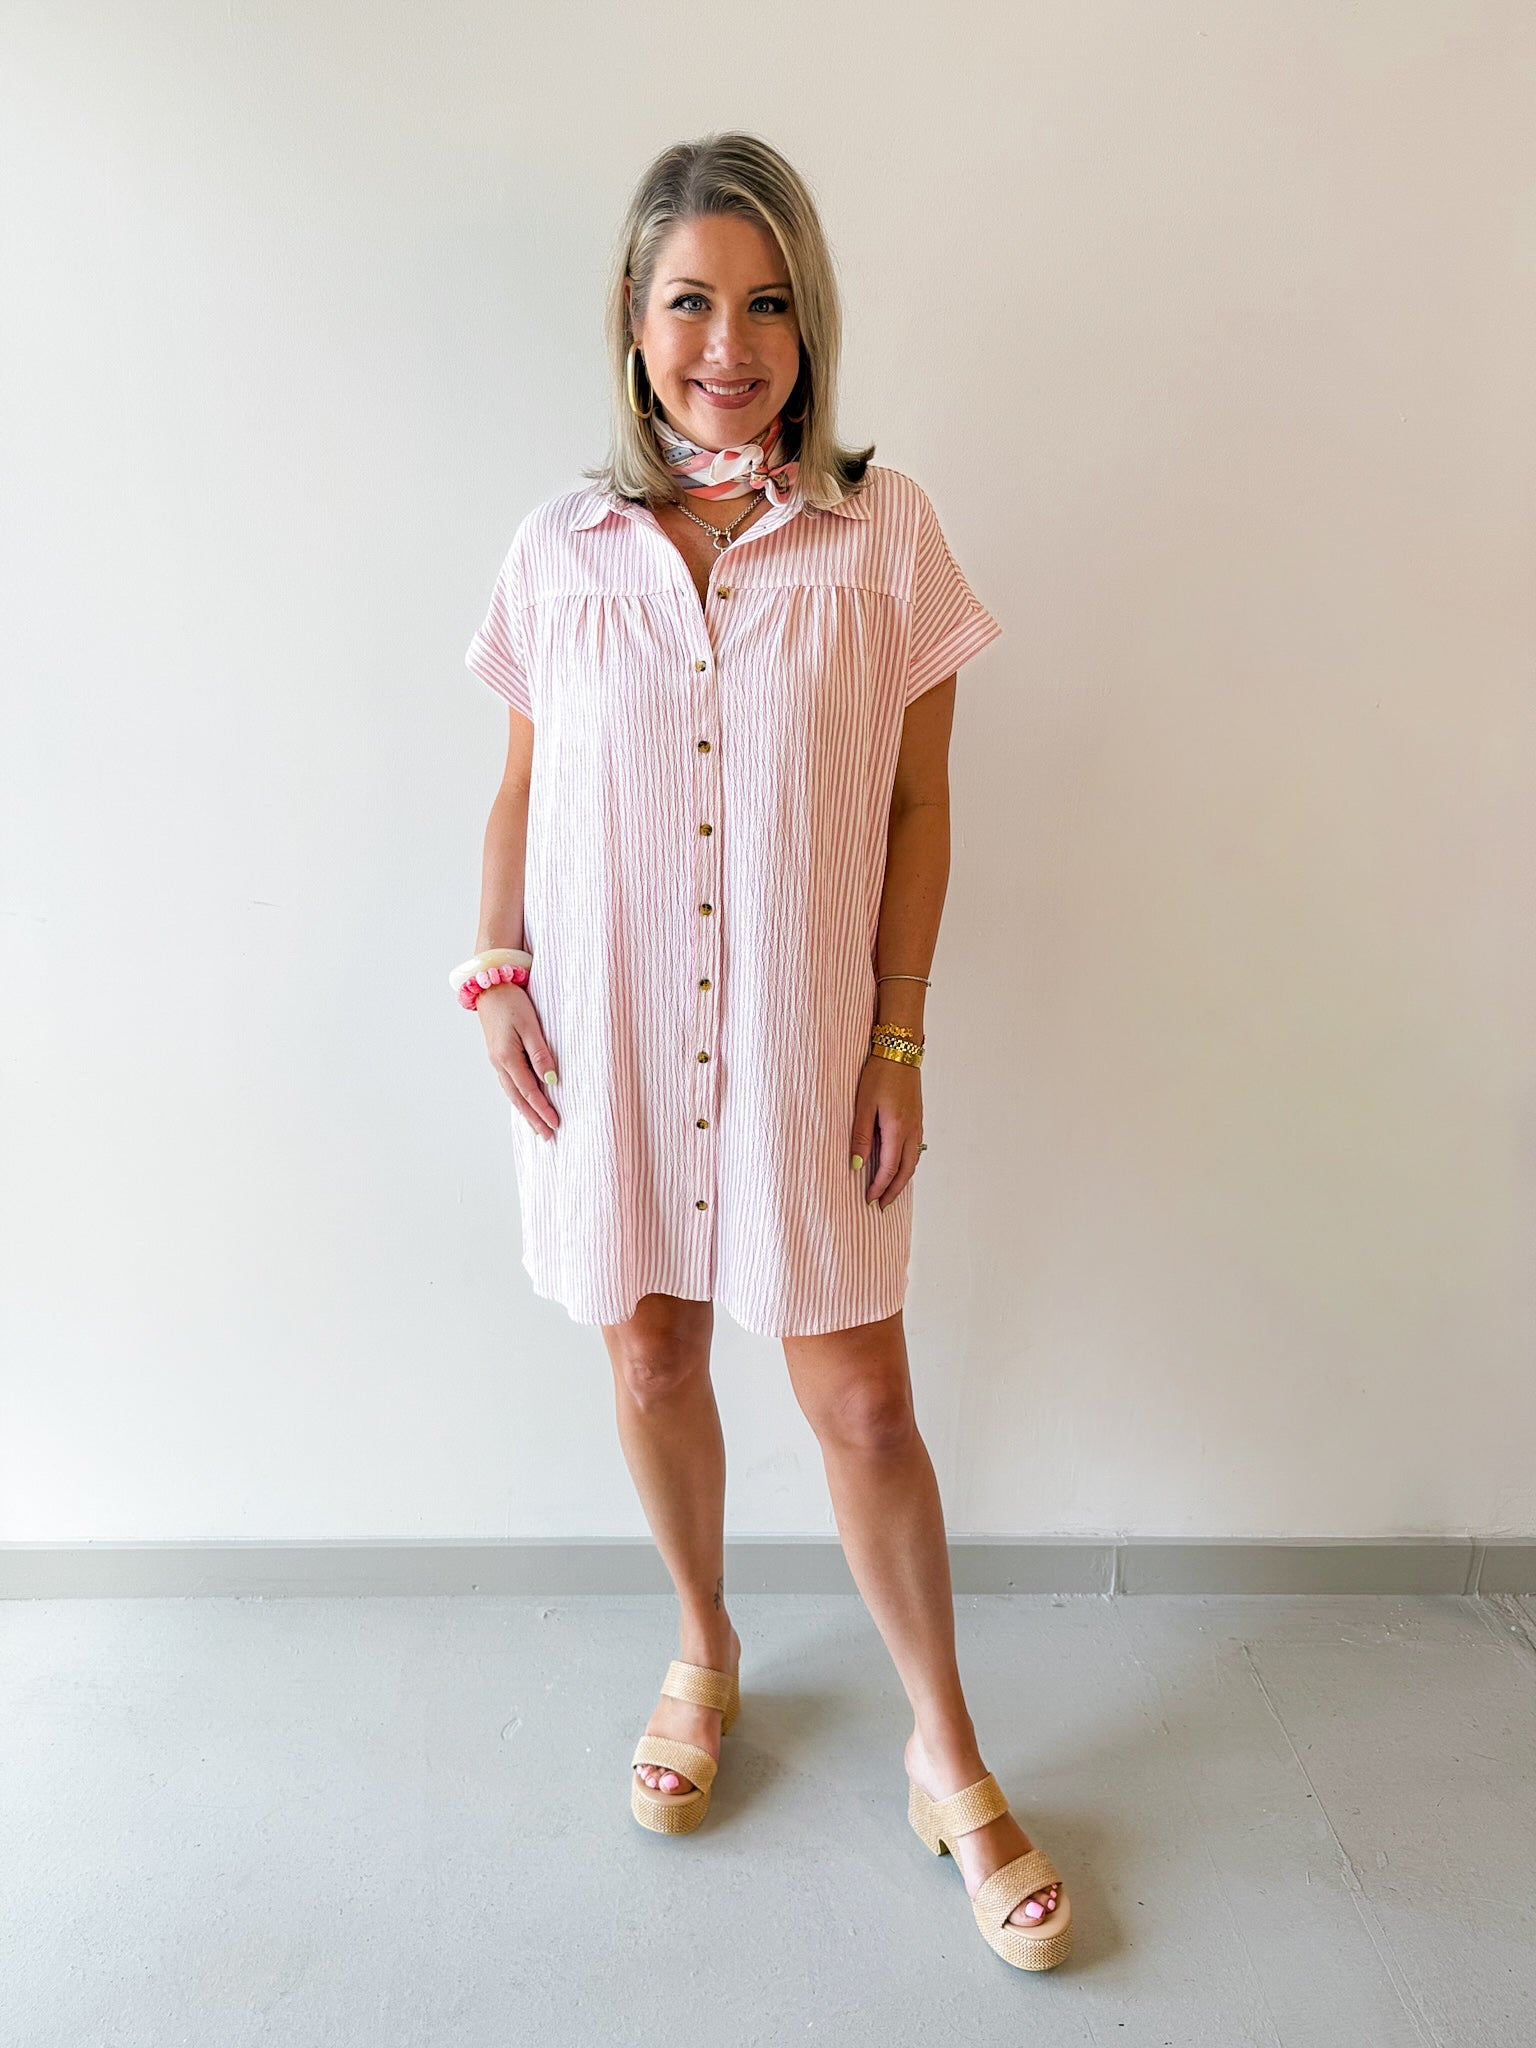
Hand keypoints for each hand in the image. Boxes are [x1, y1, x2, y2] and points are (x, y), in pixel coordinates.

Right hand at [477, 983, 559, 1139]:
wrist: (489, 985)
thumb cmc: (511, 1002)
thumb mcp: (530, 1025)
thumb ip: (540, 1053)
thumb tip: (551, 1080)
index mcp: (507, 1058)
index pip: (530, 1091)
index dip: (543, 1109)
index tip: (556, 1124)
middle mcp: (499, 1063)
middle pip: (519, 1099)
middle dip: (533, 1119)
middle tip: (547, 1137)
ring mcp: (497, 1060)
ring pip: (512, 1093)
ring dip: (525, 1112)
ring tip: (536, 1127)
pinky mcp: (498, 1055)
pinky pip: (509, 1083)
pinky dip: (518, 1098)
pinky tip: (524, 1103)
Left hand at [850, 1055, 921, 1208]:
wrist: (899, 1050)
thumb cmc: (879, 1074)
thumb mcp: (863, 1106)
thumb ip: (861, 1137)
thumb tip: (858, 1165)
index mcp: (897, 1129)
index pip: (890, 1168)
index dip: (879, 1186)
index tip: (869, 1199)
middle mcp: (912, 1130)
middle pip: (906, 1170)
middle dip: (894, 1190)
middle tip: (883, 1206)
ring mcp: (917, 1124)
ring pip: (913, 1161)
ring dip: (902, 1179)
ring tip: (890, 1191)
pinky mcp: (918, 1117)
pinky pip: (915, 1149)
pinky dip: (908, 1164)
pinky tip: (900, 1166)